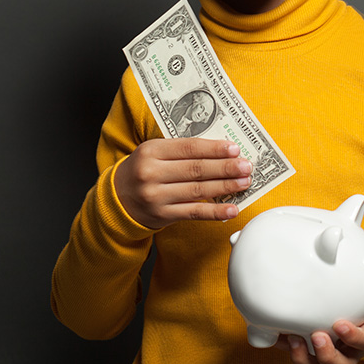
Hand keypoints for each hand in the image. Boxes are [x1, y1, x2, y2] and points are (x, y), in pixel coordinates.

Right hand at [113, 137, 251, 227]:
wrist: (117, 199)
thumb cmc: (143, 169)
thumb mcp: (154, 152)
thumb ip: (181, 150)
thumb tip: (220, 151)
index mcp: (151, 150)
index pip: (189, 148)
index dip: (214, 148)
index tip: (234, 149)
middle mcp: (151, 173)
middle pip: (196, 169)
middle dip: (225, 167)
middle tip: (246, 166)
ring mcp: (156, 196)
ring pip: (198, 190)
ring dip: (225, 187)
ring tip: (244, 182)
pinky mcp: (162, 216)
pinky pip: (194, 213)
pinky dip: (215, 212)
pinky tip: (231, 209)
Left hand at [275, 251, 363, 363]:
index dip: (353, 337)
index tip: (340, 325)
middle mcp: (350, 346)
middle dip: (327, 356)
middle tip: (316, 336)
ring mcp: (332, 348)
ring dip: (304, 358)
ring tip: (292, 338)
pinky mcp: (313, 344)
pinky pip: (300, 352)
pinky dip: (286, 346)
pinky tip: (276, 333)